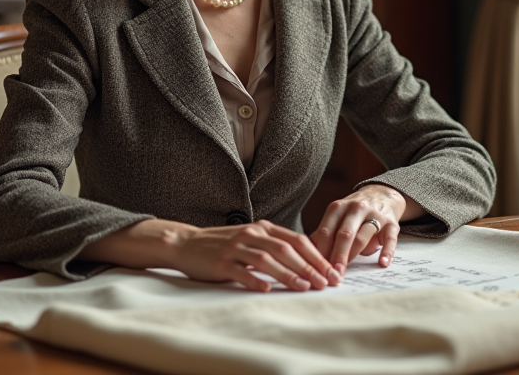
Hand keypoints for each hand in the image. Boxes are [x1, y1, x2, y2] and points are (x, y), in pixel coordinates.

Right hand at [170, 220, 339, 292]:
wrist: (187, 244)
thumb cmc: (225, 246)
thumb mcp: (252, 239)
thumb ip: (275, 247)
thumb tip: (307, 264)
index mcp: (263, 228)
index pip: (296, 240)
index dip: (316, 256)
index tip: (331, 272)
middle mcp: (251, 234)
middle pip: (286, 249)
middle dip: (308, 267)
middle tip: (325, 283)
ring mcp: (235, 247)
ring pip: (266, 260)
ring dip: (287, 274)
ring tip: (304, 288)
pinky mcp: (220, 263)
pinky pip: (240, 272)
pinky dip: (255, 281)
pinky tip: (267, 290)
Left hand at [310, 184, 406, 273]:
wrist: (381, 195)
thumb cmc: (353, 213)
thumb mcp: (337, 217)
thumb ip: (324, 234)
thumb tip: (304, 253)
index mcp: (338, 207)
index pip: (327, 230)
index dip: (321, 250)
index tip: (316, 268)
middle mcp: (356, 208)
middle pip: (344, 234)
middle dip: (336, 255)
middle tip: (331, 273)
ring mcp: (375, 215)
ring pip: (363, 236)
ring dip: (353, 255)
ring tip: (345, 272)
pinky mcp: (391, 223)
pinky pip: (390, 238)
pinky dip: (387, 251)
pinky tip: (382, 262)